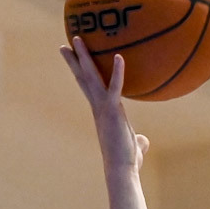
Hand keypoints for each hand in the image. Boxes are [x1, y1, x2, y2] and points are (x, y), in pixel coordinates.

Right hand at [58, 36, 149, 171]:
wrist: (122, 170)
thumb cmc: (126, 161)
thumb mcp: (134, 146)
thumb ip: (138, 140)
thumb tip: (143, 141)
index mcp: (101, 112)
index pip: (88, 88)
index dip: (80, 73)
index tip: (72, 60)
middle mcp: (98, 107)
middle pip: (83, 78)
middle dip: (75, 60)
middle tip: (66, 44)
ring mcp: (103, 108)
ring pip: (91, 77)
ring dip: (85, 57)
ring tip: (78, 38)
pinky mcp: (113, 111)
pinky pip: (115, 87)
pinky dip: (118, 72)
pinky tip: (120, 56)